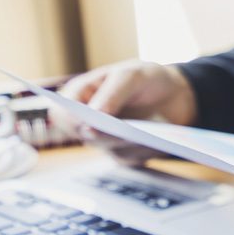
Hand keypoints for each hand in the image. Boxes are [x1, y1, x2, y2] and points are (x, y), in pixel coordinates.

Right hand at [57, 60, 196, 165]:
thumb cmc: (144, 78)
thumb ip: (112, 93)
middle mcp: (87, 119)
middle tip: (125, 134)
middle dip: (107, 135)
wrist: (170, 93)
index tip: (88, 124)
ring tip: (149, 137)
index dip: (72, 121)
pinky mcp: (122, 151)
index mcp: (80, 94)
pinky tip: (157, 143)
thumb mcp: (131, 76)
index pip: (63, 113)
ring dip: (129, 144)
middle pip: (86, 136)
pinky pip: (129, 158)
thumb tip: (95, 114)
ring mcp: (104, 137)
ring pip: (110, 149)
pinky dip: (143, 151)